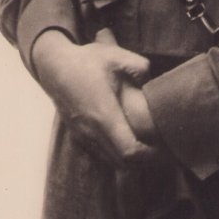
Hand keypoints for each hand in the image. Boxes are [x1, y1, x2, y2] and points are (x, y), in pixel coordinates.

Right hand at [32, 28, 158, 165]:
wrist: (54, 66)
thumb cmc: (86, 61)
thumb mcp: (115, 55)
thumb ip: (140, 66)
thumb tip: (152, 79)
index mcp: (103, 115)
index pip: (129, 150)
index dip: (149, 155)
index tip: (165, 148)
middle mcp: (92, 131)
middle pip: (123, 163)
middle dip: (145, 161)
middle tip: (163, 151)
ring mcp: (83, 135)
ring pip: (111, 161)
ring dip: (131, 160)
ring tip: (150, 148)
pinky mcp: (79, 135)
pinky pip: (101, 154)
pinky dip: (117, 155)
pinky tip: (130, 142)